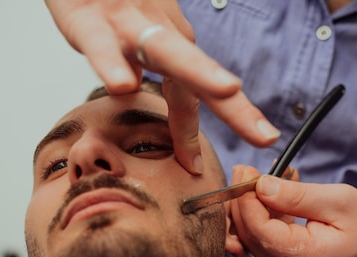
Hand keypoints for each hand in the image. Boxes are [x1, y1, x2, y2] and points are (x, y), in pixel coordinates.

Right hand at [44, 0, 279, 173]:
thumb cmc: (101, 2)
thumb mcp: (130, 36)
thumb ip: (140, 62)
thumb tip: (139, 88)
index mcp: (171, 40)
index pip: (202, 87)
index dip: (229, 117)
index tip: (257, 142)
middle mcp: (159, 33)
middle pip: (202, 72)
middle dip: (236, 105)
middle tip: (266, 135)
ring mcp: (128, 25)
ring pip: (166, 50)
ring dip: (199, 71)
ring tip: (228, 91)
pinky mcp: (90, 20)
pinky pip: (102, 46)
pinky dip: (112, 65)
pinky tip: (123, 86)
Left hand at [229, 166, 356, 256]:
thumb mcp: (338, 201)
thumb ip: (296, 195)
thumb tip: (260, 185)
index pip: (257, 228)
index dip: (245, 198)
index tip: (246, 170)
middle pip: (249, 235)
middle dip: (243, 200)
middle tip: (246, 170)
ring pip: (253, 238)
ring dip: (253, 207)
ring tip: (266, 178)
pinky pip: (265, 241)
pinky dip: (264, 216)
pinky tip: (276, 195)